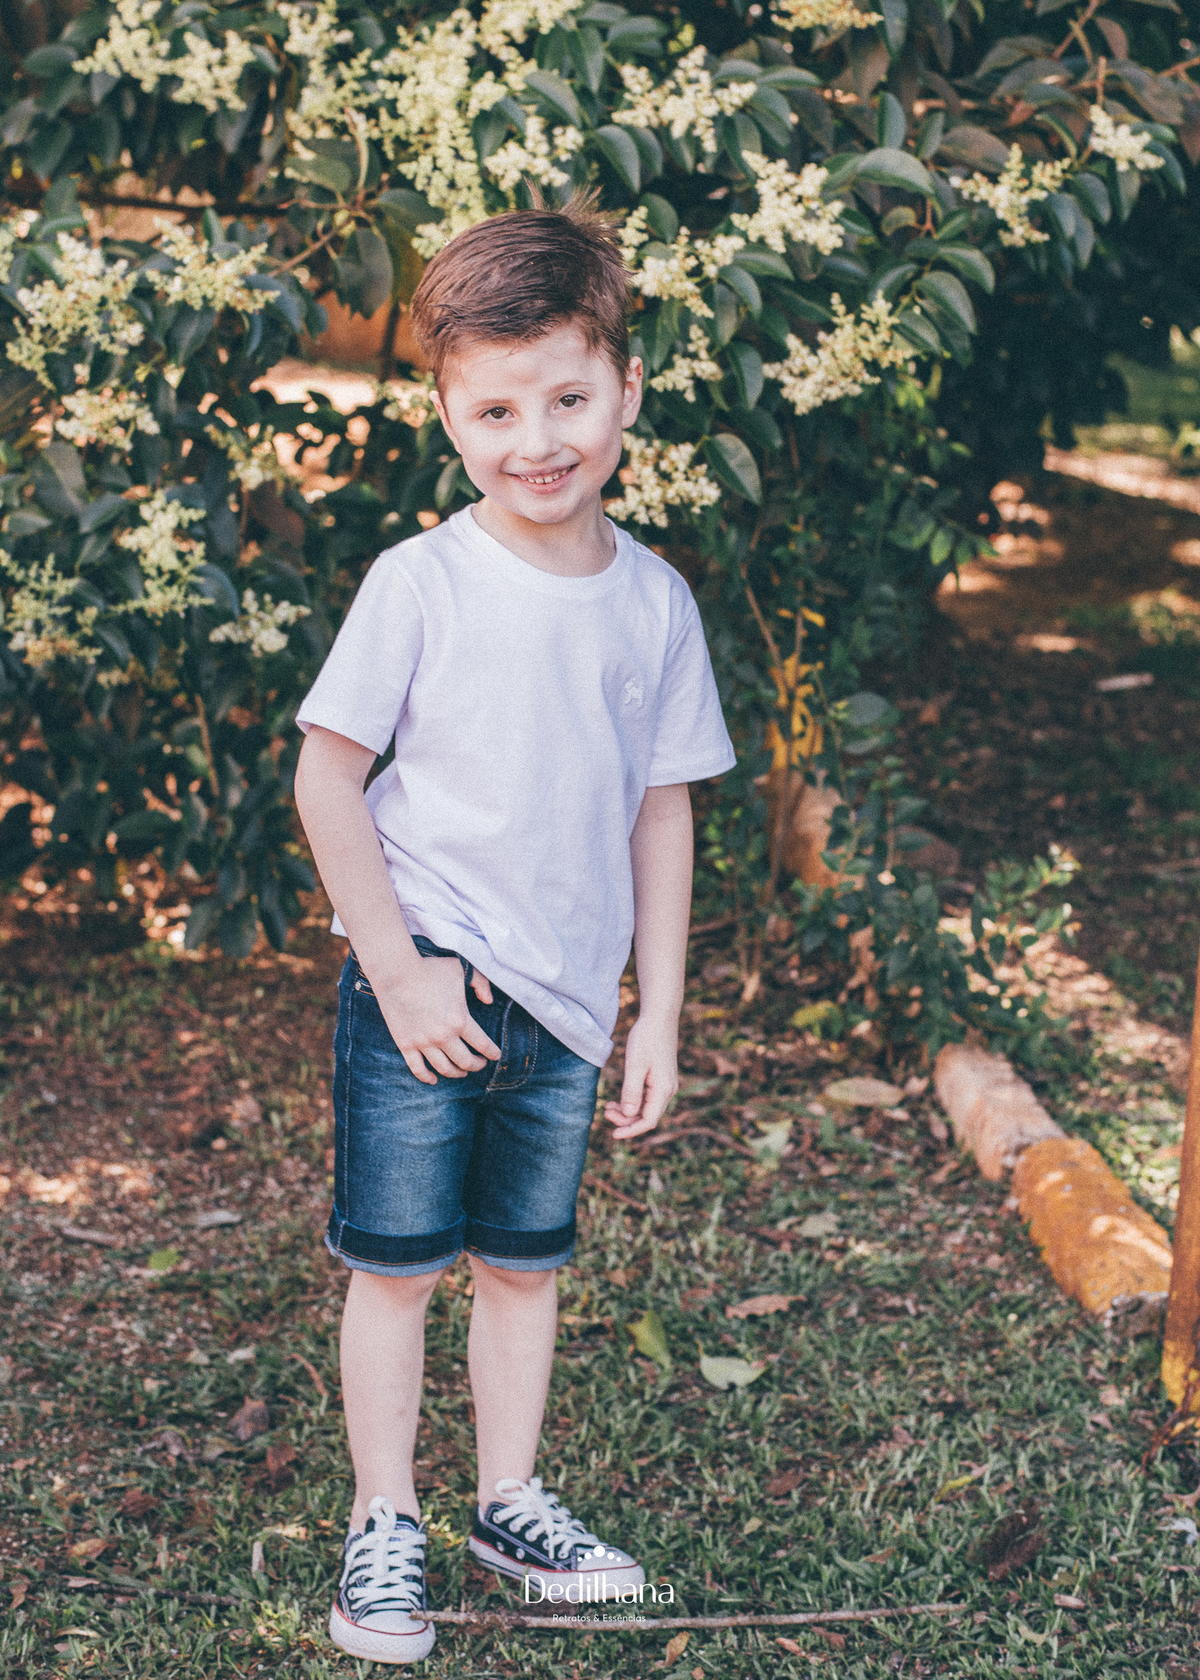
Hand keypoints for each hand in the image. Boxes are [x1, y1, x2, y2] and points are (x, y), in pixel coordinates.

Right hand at [374, 957, 500, 1084]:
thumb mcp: (461, 970)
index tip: (496, 1055)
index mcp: (460, 1020)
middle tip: (480, 1063)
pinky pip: (418, 1069)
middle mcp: (444, 1036)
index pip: (483, 1045)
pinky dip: (427, 1078)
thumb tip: (489, 1001)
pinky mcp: (405, 1044)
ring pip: (444, 1069)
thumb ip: (481, 983)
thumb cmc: (430, 969)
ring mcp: (423, 1042)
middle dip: (477, 1066)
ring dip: (456, 1073)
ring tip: (461, 1071)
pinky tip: (434, 1080)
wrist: (396, 972)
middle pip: (466, 1062)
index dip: (493, 1053)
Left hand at [603, 1014, 678, 1139]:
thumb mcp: (635, 1065)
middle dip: (626, 1120)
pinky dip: (632, 1101)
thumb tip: (629, 1115)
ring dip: (628, 1111)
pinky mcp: (660, 1078)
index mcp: (663, 1089)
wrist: (659, 1017)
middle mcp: (668, 1090)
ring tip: (607, 1106)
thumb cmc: (646, 1038)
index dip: (631, 1130)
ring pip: (646, 1108)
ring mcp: (665, 1084)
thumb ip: (632, 1091)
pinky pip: (647, 1098)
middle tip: (605, 1112)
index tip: (613, 1135)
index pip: (648, 1120)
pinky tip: (618, 1099)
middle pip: (647, 1116)